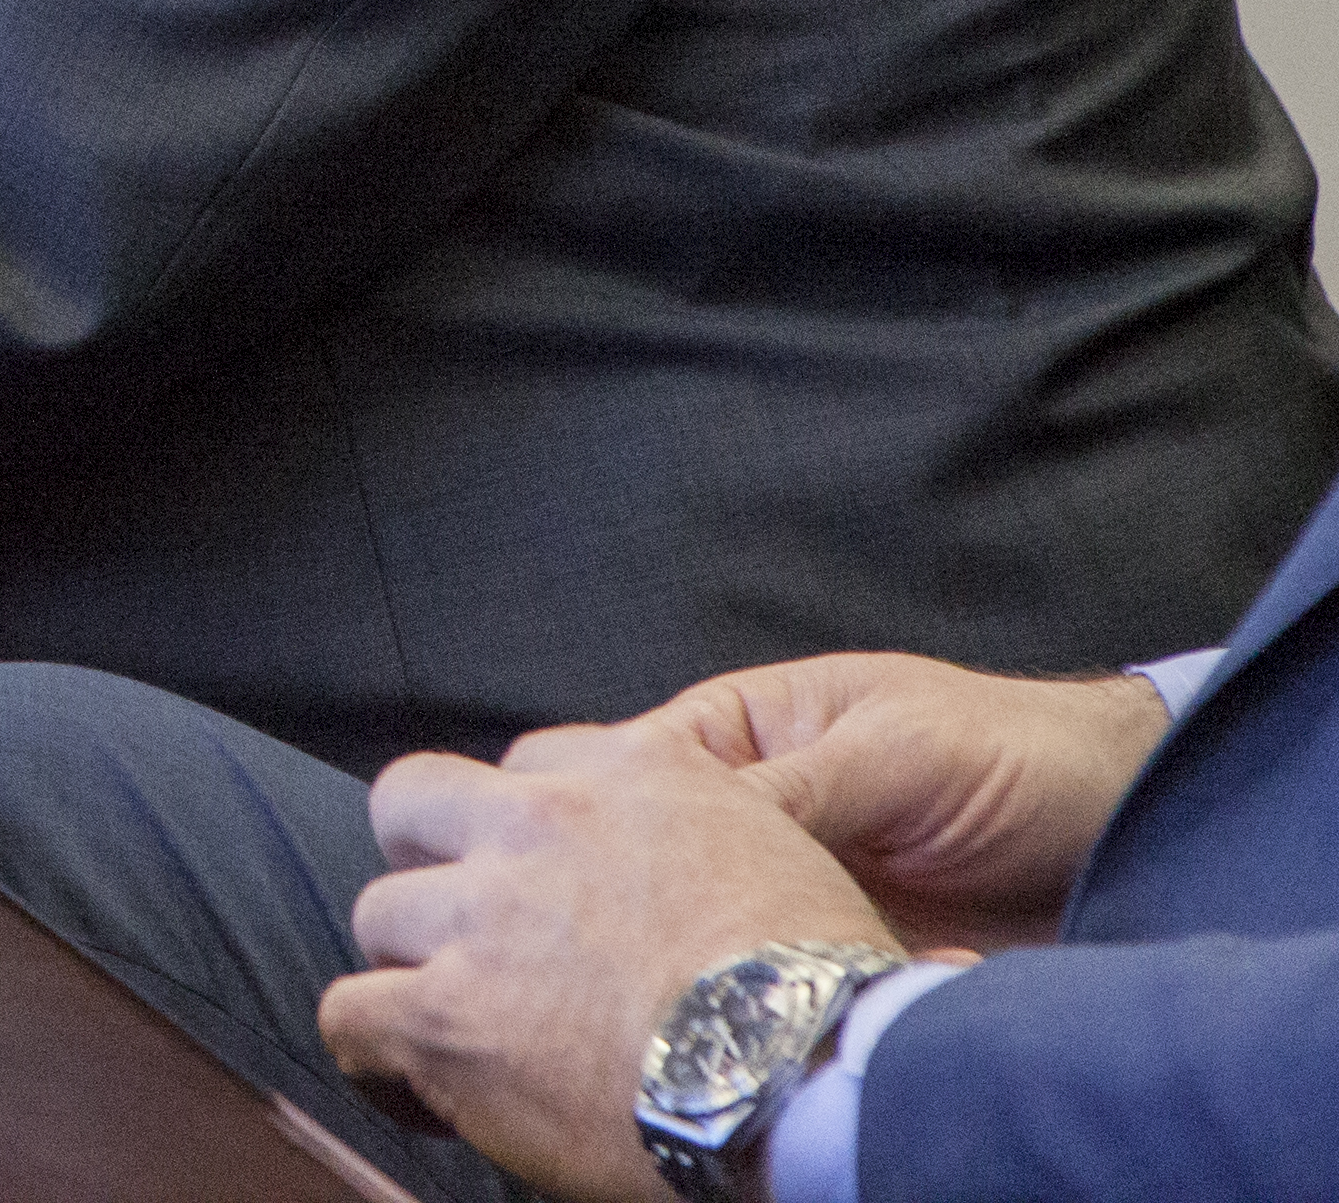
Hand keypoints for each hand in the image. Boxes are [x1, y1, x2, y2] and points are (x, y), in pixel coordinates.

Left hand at [320, 713, 920, 1202]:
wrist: (812, 1071)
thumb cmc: (835, 994)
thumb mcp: (797, 867)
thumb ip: (744, 850)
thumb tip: (824, 910)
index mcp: (637, 774)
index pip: (530, 765)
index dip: (526, 829)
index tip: (548, 884)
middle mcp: (540, 823)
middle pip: (413, 804)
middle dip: (431, 865)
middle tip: (469, 935)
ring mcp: (482, 913)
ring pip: (379, 914)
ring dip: (414, 969)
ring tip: (462, 1029)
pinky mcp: (445, 1011)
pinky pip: (349, 1015)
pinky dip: (373, 1055)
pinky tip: (415, 1087)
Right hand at [633, 652, 1157, 954]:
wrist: (1129, 840)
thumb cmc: (1016, 757)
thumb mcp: (896, 750)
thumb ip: (788, 782)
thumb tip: (671, 819)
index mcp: (746, 735)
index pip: (636, 771)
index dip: (613, 816)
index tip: (616, 865)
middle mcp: (756, 814)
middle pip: (661, 863)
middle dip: (670, 906)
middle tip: (704, 933)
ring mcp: (792, 890)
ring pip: (719, 935)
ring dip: (746, 959)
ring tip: (781, 975)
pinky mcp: (836, 958)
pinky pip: (793, 989)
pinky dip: (808, 1006)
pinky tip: (840, 1005)